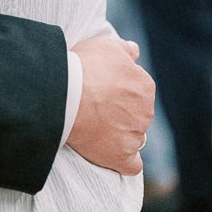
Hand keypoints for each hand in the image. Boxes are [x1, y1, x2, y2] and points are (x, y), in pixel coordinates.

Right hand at [67, 35, 154, 174]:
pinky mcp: (121, 157)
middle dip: (120, 111)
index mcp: (144, 86)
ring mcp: (134, 135)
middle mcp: (145, 112)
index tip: (100, 88)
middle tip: (94, 106)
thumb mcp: (106, 45)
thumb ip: (126, 49)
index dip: (118, 89)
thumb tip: (135, 51)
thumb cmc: (85, 67)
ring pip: (133, 136)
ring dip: (120, 133)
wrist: (66, 94)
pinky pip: (131, 165)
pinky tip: (112, 156)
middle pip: (136, 113)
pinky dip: (125, 162)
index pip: (138, 89)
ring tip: (94, 127)